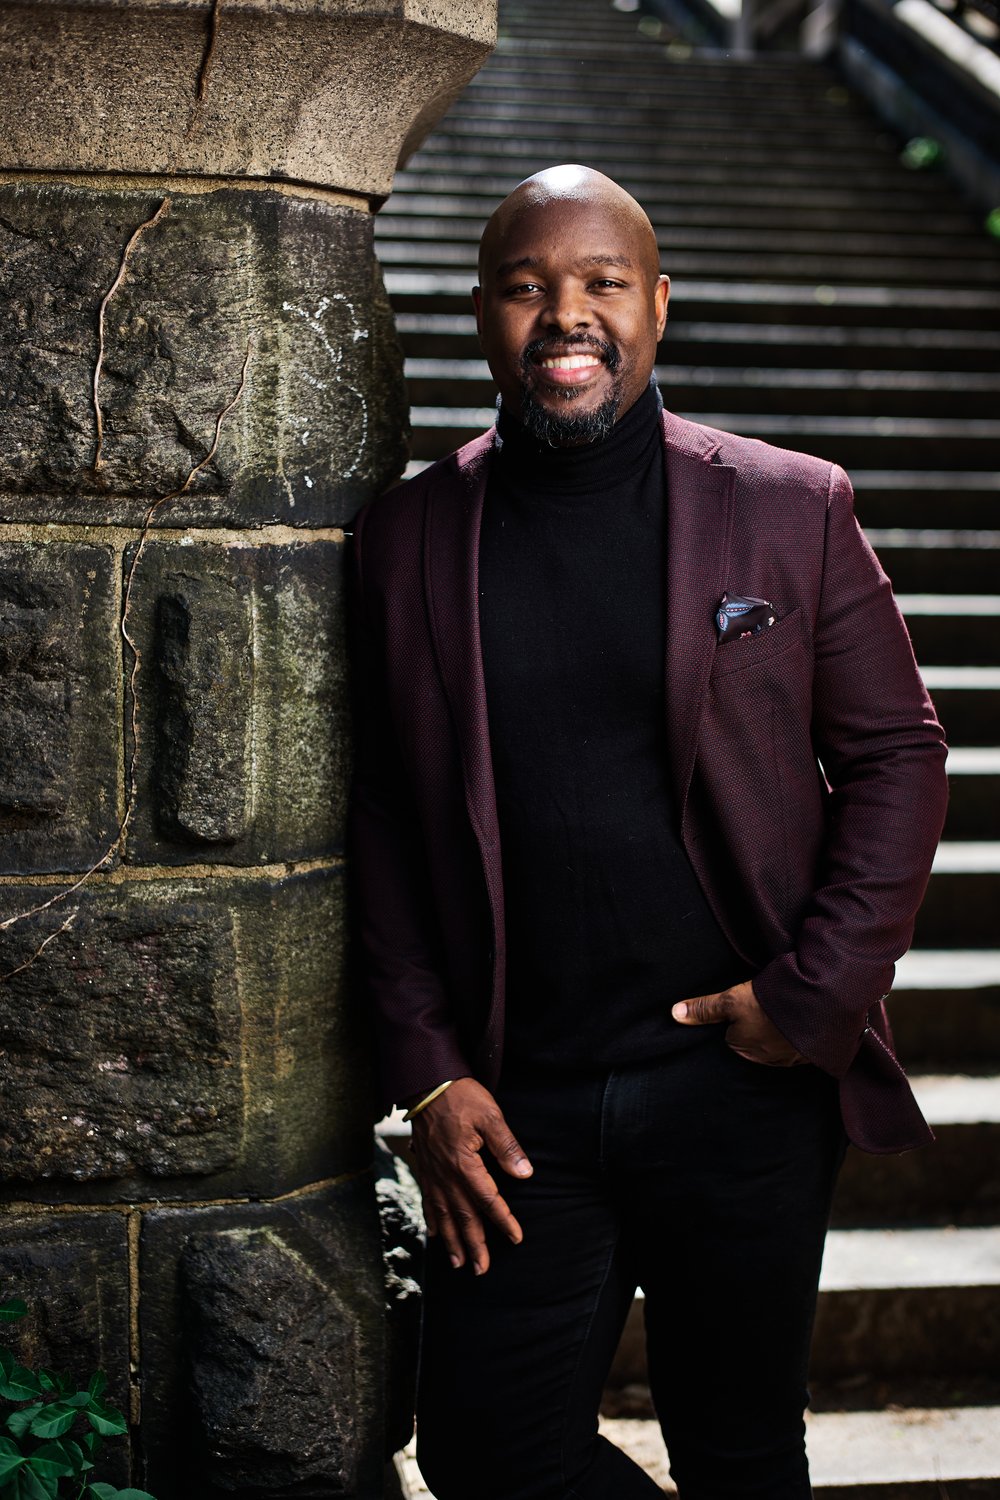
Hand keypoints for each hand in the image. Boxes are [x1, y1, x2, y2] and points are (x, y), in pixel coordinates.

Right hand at [407, 1077, 532, 1274]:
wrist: (426, 1083)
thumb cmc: (461, 1096)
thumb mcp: (491, 1116)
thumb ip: (507, 1147)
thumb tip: (524, 1174)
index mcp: (464, 1163)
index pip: (488, 1199)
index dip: (503, 1220)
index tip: (516, 1238)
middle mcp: (445, 1174)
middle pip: (463, 1216)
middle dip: (474, 1244)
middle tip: (482, 1270)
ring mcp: (432, 1173)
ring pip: (443, 1215)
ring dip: (452, 1241)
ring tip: (459, 1263)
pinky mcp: (424, 1166)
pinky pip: (427, 1200)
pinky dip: (433, 1220)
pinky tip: (435, 1234)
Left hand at [671, 980, 803, 1066]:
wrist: (817, 1008)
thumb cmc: (769, 1004)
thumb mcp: (731, 1000)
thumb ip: (704, 1009)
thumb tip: (675, 1014)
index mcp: (742, 1049)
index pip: (731, 1036)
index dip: (737, 1019)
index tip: (744, 1006)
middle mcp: (765, 1059)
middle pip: (754, 1041)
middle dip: (757, 1027)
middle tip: (764, 1006)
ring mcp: (789, 1058)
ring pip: (776, 1043)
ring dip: (778, 1031)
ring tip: (783, 1010)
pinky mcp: (809, 1053)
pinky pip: (797, 1044)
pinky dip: (796, 1033)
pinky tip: (799, 1019)